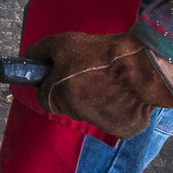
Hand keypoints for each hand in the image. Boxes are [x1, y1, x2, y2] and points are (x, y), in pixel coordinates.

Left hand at [26, 32, 172, 138]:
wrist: (143, 65)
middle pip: (67, 105)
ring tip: (110, 79)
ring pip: (90, 113)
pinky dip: (117, 108)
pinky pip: (114, 119)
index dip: (53, 83)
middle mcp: (75, 114)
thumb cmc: (99, 53)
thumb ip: (40, 52)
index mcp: (56, 96)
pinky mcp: (123, 130)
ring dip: (95, 100)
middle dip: (73, 91)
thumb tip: (29, 60)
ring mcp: (99, 124)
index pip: (44, 96)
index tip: (65, 72)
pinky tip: (124, 92)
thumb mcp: (61, 43)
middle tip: (89, 73)